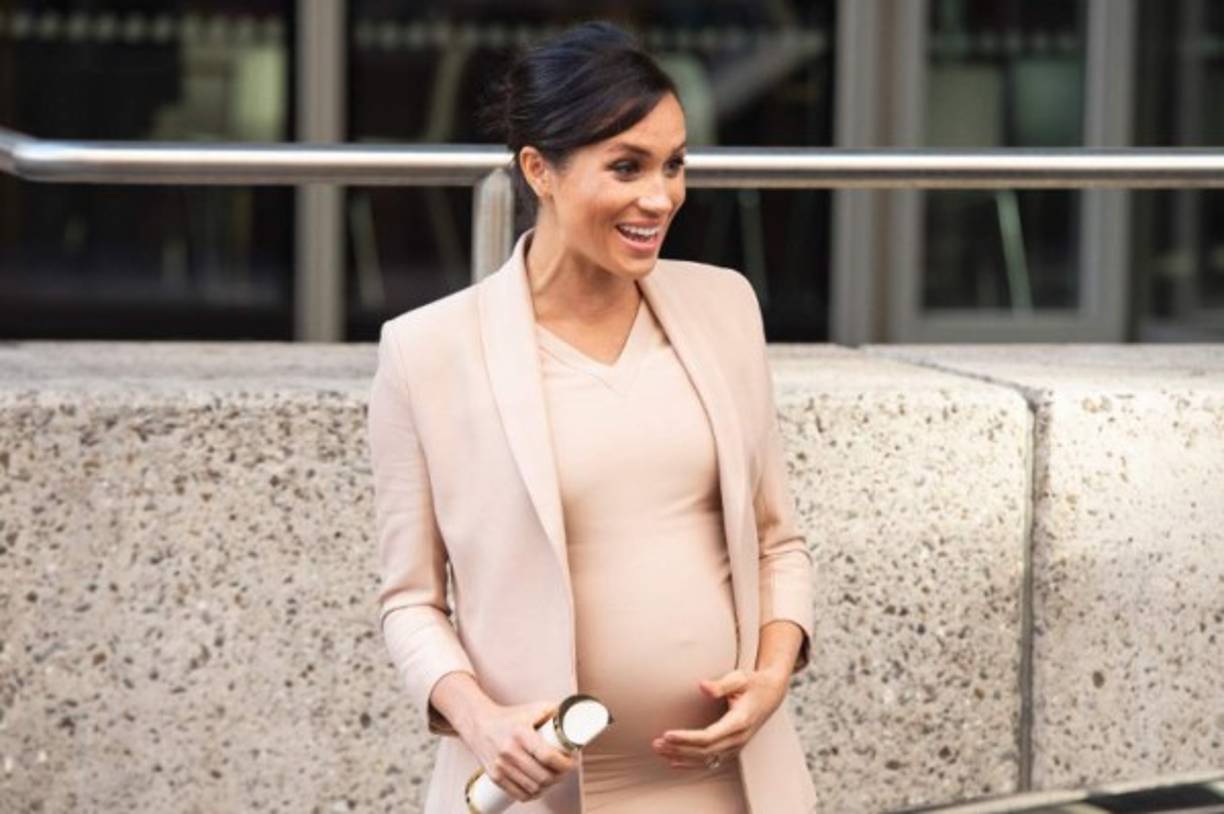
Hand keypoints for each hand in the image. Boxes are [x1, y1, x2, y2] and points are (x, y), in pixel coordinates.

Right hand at [461, 700, 577, 802]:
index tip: (572, 761)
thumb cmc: (509, 717)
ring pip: (533, 788)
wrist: (478, 723)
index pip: (547, 756)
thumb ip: (554, 713)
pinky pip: (519, 795)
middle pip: (543, 776)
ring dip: (549, 786)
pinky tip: (541, 788)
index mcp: (520, 733)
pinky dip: (534, 795)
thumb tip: (577, 720)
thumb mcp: (532, 709)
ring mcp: (501, 766)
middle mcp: (509, 751)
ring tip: (555, 777)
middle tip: (566, 769)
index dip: (565, 763)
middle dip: (560, 776)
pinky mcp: (495, 776)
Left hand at [651, 668, 788, 769]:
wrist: (771, 695)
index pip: (709, 737)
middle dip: (679, 749)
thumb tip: (701, 686)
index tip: (667, 734)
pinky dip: (691, 764)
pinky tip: (673, 762)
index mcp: (739, 722)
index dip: (687, 738)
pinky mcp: (732, 748)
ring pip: (706, 759)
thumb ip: (721, 684)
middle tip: (656, 743)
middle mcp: (738, 738)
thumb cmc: (753, 683)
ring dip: (681, 757)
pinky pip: (711, 761)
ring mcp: (736, 746)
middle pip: (705, 751)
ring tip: (659, 750)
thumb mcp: (740, 678)